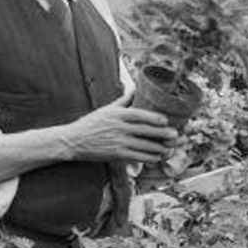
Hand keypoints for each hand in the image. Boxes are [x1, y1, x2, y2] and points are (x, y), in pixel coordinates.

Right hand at [62, 93, 179, 163]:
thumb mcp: (106, 109)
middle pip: (146, 131)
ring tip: (170, 148)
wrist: (73, 141)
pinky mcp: (117, 154)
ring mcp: (118, 142)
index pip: (140, 115)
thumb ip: (123, 100)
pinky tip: (157, 157)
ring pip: (144, 146)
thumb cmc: (91, 123)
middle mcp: (119, 128)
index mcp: (118, 114)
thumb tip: (134, 88)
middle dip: (163, 134)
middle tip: (175, 135)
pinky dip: (149, 158)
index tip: (166, 121)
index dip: (155, 118)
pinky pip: (138, 156)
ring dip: (159, 148)